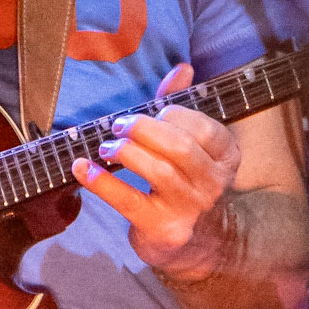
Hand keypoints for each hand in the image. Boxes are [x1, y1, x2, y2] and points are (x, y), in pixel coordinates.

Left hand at [71, 62, 238, 279]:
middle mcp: (213, 183)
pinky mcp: (164, 229)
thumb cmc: (186, 180)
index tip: (153, 113)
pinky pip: (130, 201)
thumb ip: (181, 105)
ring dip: (125, 153)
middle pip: (179, 147)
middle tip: (118, 125)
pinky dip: (102, 183)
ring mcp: (190, 208)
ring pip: (159, 172)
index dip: (173, 115)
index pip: (204, 128)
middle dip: (143, 129)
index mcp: (225, 157)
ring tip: (105, 147)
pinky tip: (83, 169)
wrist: (196, 240)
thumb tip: (182, 67)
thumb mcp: (190, 144)